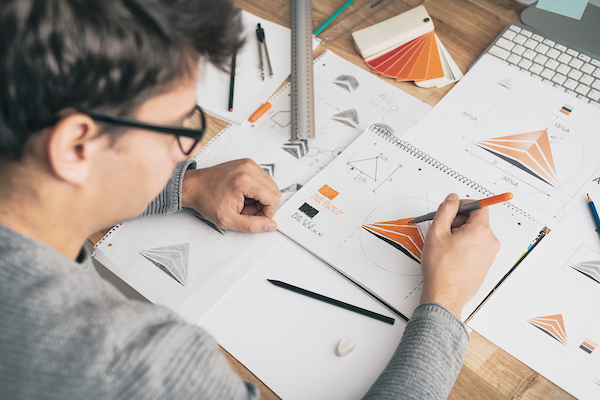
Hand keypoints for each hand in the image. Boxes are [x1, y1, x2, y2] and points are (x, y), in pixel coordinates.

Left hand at [181, 159, 280, 232]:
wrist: (193, 186)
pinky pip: (262, 179)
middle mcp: (248, 168)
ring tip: (244, 203)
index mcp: (245, 180)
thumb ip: (252, 225)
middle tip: (247, 211)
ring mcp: (248, 164)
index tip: (255, 217)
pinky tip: (244, 196)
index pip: (273, 198)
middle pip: (274, 190)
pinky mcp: (246, 164)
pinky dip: (257, 190)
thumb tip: (270, 225)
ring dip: (261, 198)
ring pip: (269, 185)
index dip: (267, 213)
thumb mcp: (228, 220)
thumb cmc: (206, 199)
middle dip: (264, 205)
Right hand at [419, 193, 499, 317]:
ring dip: (460, 234)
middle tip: (443, 230)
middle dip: (459, 221)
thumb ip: (445, 210)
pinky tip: (450, 255)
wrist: (445, 295)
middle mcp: (490, 242)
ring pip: (475, 234)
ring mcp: (489, 255)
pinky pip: (476, 247)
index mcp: (481, 231)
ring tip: (445, 246)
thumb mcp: (437, 232)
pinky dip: (464, 246)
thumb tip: (452, 199)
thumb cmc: (441, 268)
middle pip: (477, 220)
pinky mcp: (485, 264)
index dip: (464, 204)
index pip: (479, 206)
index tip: (452, 207)